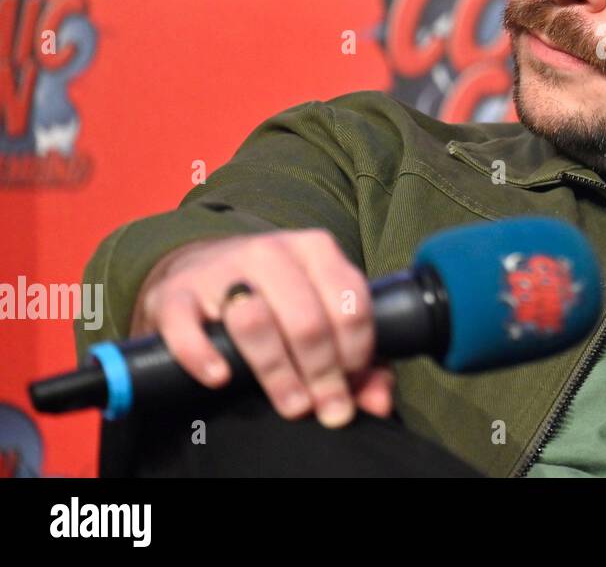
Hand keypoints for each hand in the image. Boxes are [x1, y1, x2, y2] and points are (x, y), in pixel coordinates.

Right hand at [130, 229, 392, 427]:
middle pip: (306, 319)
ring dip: (278, 371)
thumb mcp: (322, 311)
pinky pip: (187, 326)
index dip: (357, 349)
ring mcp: (221, 270)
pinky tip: (220, 378)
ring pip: (255, 321)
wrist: (205, 268)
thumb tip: (378, 400)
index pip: (350, 301)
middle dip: (322, 372)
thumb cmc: (277, 298)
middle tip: (326, 406)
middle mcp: (271, 251)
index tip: (353, 379)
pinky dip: (203, 355)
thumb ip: (360, 358)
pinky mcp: (177, 293)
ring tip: (291, 403)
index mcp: (315, 249)